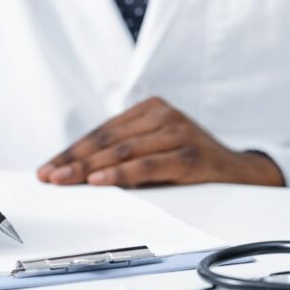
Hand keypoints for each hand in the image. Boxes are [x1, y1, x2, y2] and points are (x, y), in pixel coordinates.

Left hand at [37, 97, 284, 187]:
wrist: (239, 170)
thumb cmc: (191, 158)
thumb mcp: (157, 146)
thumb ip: (125, 150)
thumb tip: (78, 170)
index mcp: (151, 108)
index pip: (102, 131)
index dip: (73, 150)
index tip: (49, 167)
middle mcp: (163, 115)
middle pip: (107, 140)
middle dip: (74, 160)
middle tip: (49, 176)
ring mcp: (178, 133)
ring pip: (123, 151)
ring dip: (89, 168)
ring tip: (65, 180)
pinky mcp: (190, 156)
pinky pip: (147, 165)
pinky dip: (120, 174)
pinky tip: (99, 181)